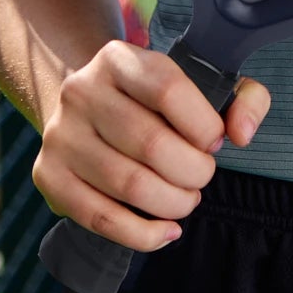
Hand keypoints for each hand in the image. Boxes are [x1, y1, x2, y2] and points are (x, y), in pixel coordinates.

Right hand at [32, 39, 270, 251]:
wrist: (86, 104)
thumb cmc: (156, 99)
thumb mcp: (200, 80)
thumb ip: (243, 97)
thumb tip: (242, 133)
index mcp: (119, 58)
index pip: (168, 90)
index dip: (203, 125)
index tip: (215, 141)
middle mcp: (82, 91)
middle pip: (150, 144)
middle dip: (192, 172)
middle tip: (202, 176)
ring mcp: (60, 135)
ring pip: (128, 185)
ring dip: (172, 203)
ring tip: (186, 200)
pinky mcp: (48, 176)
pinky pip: (100, 218)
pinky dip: (141, 234)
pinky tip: (166, 231)